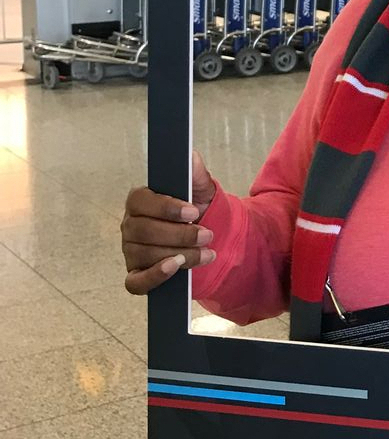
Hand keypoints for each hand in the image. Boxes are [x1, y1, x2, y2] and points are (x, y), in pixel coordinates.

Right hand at [121, 151, 217, 294]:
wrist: (208, 237)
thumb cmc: (197, 209)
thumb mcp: (200, 189)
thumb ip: (195, 172)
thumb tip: (191, 156)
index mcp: (140, 201)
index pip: (141, 202)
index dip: (166, 208)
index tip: (193, 212)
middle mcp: (130, 226)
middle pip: (144, 231)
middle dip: (180, 235)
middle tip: (207, 235)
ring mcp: (131, 252)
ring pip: (147, 255)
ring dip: (181, 255)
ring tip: (206, 253)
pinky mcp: (137, 275)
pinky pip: (135, 282)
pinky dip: (154, 277)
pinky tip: (175, 269)